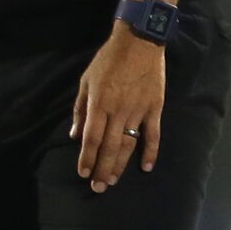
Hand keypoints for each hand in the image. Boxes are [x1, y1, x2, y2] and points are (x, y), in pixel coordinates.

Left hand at [72, 28, 165, 192]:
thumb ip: (80, 109)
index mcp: (100, 104)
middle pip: (109, 147)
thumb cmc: (108, 60)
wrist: (139, 42)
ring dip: (120, 165)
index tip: (83, 174)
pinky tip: (146, 167)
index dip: (87, 158)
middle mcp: (118, 111)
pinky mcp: (155, 109)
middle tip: (98, 188)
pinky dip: (151, 152)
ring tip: (113, 181)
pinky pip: (153, 135)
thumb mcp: (86, 80)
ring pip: (128, 145)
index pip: (91, 138)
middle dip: (102, 169)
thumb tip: (75, 135)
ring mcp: (138, 111)